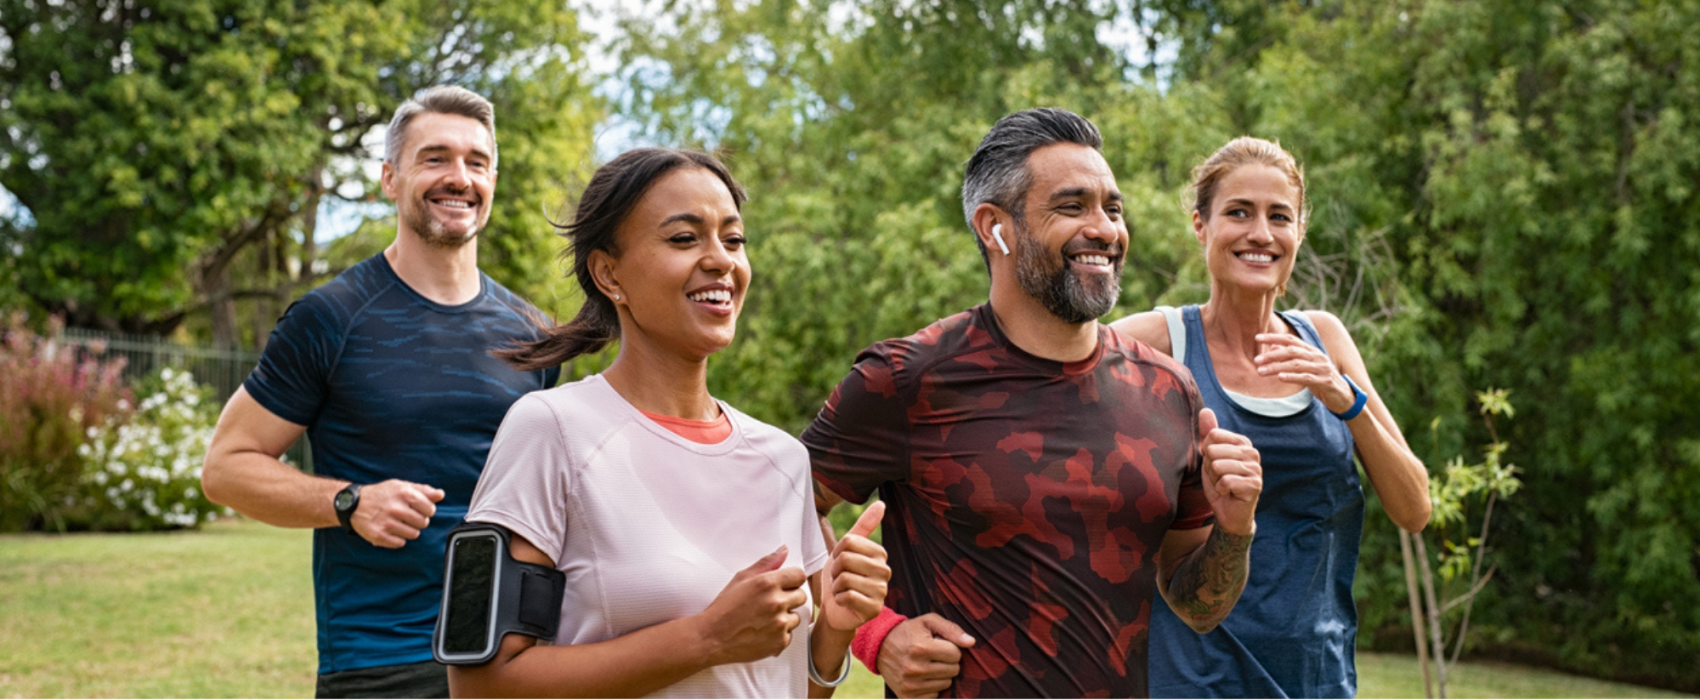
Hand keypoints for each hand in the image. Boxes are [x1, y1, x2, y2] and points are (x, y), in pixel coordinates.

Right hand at [351, 479, 444, 547]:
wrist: (354, 504)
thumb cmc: (381, 495)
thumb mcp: (401, 486)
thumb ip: (423, 490)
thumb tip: (440, 494)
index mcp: (403, 493)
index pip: (430, 508)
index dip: (427, 510)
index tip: (419, 509)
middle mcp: (395, 508)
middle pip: (423, 523)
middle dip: (418, 520)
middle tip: (407, 516)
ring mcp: (386, 523)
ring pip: (414, 534)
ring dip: (409, 530)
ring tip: (398, 523)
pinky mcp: (379, 536)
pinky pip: (400, 543)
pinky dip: (398, 539)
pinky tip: (391, 530)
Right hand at [694, 545, 809, 665]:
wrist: (711, 638)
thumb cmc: (724, 608)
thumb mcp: (741, 578)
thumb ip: (766, 563)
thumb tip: (784, 550)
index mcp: (767, 583)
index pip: (800, 575)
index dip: (792, 580)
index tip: (784, 585)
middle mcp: (776, 602)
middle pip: (802, 595)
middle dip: (789, 598)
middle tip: (770, 603)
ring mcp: (779, 624)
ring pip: (797, 616)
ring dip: (785, 617)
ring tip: (764, 618)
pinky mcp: (780, 642)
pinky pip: (790, 634)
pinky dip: (779, 634)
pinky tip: (763, 631)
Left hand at [821, 502, 890, 631]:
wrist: (835, 609)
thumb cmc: (840, 577)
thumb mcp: (847, 549)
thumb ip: (863, 526)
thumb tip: (881, 503)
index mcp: (880, 553)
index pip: (848, 541)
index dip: (836, 553)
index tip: (840, 564)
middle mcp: (885, 571)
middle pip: (845, 559)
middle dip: (834, 571)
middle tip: (839, 579)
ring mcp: (881, 591)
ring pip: (845, 578)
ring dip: (836, 586)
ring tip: (842, 591)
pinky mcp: (874, 609)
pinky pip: (847, 596)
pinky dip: (839, 599)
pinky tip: (845, 603)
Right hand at [877, 613, 975, 698]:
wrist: (879, 646)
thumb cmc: (909, 632)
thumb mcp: (928, 621)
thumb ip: (951, 629)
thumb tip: (971, 642)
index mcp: (921, 648)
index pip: (956, 654)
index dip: (951, 648)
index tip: (939, 645)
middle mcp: (915, 668)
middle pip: (953, 671)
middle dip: (947, 662)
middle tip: (934, 655)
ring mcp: (910, 685)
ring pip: (946, 684)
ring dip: (941, 675)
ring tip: (927, 665)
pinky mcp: (907, 697)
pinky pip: (935, 696)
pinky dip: (932, 687)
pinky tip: (923, 677)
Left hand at [1197, 408, 1262, 535]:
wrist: (1228, 512)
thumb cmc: (1219, 482)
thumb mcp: (1209, 457)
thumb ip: (1208, 434)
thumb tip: (1205, 410)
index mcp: (1242, 442)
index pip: (1212, 436)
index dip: (1206, 453)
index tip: (1214, 464)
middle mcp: (1252, 452)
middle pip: (1213, 451)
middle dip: (1210, 469)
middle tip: (1220, 478)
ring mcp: (1256, 469)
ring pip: (1218, 466)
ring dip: (1215, 480)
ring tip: (1224, 486)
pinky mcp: (1255, 486)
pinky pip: (1225, 482)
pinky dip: (1221, 490)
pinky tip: (1229, 494)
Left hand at [1254, 332, 1353, 412]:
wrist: (1344, 396)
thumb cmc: (1321, 380)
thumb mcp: (1305, 367)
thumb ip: (1291, 356)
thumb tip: (1273, 345)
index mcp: (1311, 351)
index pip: (1291, 340)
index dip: (1274, 337)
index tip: (1257, 337)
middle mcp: (1317, 356)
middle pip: (1292, 351)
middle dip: (1272, 355)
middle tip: (1256, 360)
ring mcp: (1322, 368)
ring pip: (1296, 364)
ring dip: (1277, 367)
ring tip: (1261, 371)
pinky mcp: (1326, 381)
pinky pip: (1307, 378)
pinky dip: (1292, 377)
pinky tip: (1280, 377)